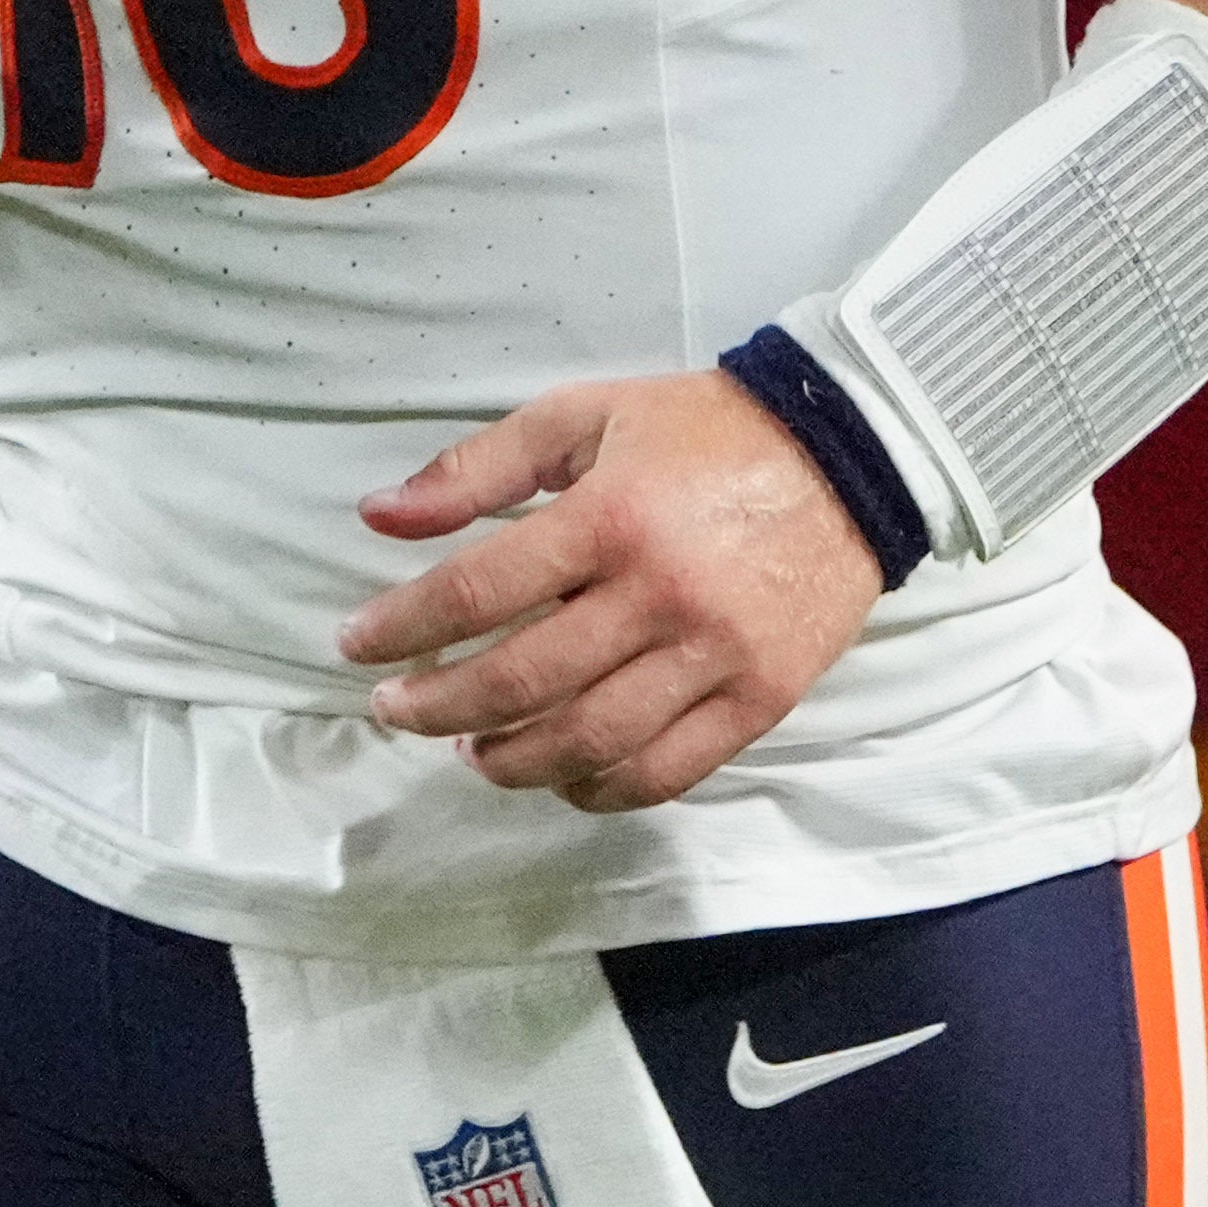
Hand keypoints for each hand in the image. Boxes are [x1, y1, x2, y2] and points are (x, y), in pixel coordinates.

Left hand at [340, 369, 883, 812]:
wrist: (851, 453)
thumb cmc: (703, 431)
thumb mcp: (582, 417)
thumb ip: (476, 468)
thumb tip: (378, 517)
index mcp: (609, 516)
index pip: (476, 592)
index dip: (401, 628)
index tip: (356, 646)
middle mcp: (659, 595)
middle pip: (521, 681)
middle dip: (437, 707)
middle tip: (396, 710)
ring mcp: (715, 656)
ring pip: (589, 742)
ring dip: (510, 760)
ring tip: (470, 750)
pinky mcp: (761, 700)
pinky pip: (665, 772)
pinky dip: (599, 789)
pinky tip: (559, 775)